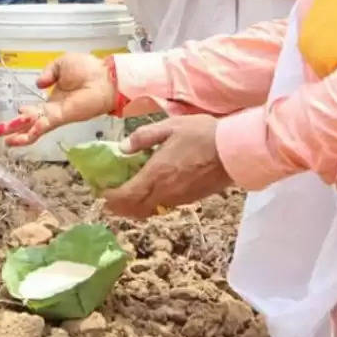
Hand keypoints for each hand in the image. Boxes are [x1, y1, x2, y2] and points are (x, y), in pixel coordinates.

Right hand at [0, 52, 116, 146]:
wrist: (105, 77)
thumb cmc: (88, 68)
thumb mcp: (62, 63)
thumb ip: (48, 72)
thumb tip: (38, 84)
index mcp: (54, 97)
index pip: (35, 109)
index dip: (24, 112)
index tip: (17, 112)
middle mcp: (53, 109)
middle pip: (31, 122)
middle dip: (15, 128)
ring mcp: (57, 115)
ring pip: (35, 128)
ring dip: (20, 135)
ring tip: (6, 141)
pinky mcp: (62, 117)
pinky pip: (45, 125)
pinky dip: (33, 130)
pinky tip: (22, 137)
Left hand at [102, 116, 231, 217]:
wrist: (234, 151)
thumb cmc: (202, 134)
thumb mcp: (171, 126)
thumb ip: (144, 137)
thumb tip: (122, 147)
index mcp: (156, 174)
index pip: (126, 196)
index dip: (110, 197)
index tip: (102, 191)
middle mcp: (164, 192)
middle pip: (134, 209)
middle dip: (119, 206)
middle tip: (109, 198)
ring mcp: (178, 198)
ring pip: (149, 210)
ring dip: (134, 206)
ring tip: (128, 195)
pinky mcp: (190, 200)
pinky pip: (163, 206)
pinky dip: (151, 204)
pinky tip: (152, 191)